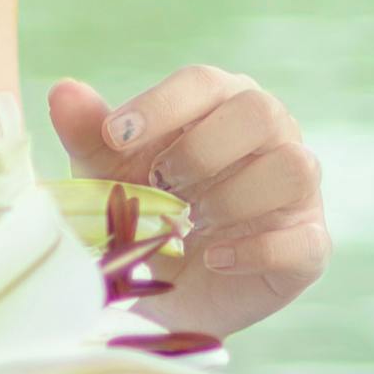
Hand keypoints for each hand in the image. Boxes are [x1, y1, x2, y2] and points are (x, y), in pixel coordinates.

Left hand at [50, 65, 327, 345]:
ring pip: (294, 167)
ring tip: (190, 224)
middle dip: (201, 151)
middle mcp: (271, 135)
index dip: (159, 106)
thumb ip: (90, 135)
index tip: (115, 137)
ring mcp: (298, 191)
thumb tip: (63, 91)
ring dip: (233, 197)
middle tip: (161, 185)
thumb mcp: (108, 176)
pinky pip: (304, 239)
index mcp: (223, 103)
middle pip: (260, 112)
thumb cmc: (145, 211)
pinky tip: (213, 259)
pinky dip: (254, 250)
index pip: (204, 82)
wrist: (168, 290)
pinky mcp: (309, 244)